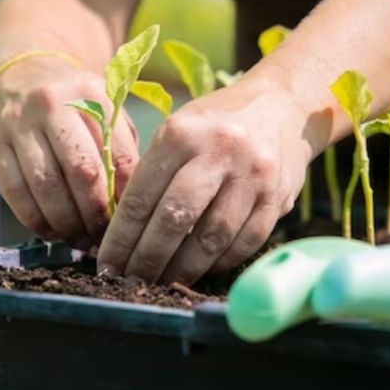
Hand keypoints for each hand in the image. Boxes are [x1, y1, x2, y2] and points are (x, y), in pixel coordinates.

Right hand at [0, 57, 139, 245]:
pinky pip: (15, 192)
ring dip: (67, 222)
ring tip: (79, 238)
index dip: (125, 194)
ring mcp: (18, 123)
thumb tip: (130, 203)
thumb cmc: (76, 104)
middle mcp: (53, 104)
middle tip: (103, 236)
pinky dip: (36, 220)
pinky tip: (52, 231)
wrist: (21, 74)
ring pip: (47, 186)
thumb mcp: (105, 110)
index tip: (129, 217)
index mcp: (92, 94)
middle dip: (96, 213)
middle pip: (82, 172)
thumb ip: (121, 147)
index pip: (117, 154)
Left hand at [96, 76, 313, 284]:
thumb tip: (122, 233)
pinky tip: (202, 269)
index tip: (107, 264)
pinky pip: (245, 242)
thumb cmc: (216, 125)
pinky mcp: (277, 197)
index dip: (121, 238)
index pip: (141, 197)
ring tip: (163, 282)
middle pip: (175, 219)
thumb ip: (153, 173)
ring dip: (184, 268)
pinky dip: (220, 262)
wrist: (282, 107)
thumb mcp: (179, 130)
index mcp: (182, 133)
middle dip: (148, 259)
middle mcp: (219, 151)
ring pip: (212, 238)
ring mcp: (252, 176)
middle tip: (131, 281)